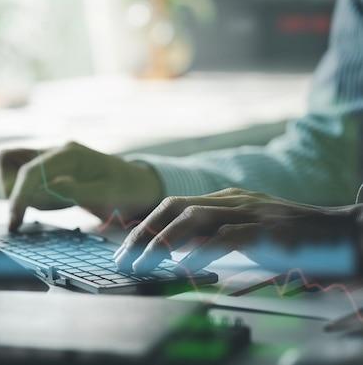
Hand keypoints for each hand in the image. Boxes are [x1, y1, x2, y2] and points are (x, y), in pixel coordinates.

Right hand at [0, 141, 162, 230]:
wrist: (137, 185)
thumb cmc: (125, 190)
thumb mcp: (107, 195)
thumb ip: (75, 192)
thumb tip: (45, 190)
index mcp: (69, 153)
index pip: (29, 170)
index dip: (18, 195)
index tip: (15, 219)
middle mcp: (55, 151)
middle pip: (9, 160)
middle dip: (14, 190)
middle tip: (36, 211)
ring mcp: (50, 158)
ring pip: (13, 168)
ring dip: (21, 192)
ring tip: (52, 206)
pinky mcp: (49, 169)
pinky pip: (25, 179)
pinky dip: (29, 194)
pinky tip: (52, 203)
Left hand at [114, 188, 361, 275]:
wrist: (346, 232)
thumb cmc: (297, 237)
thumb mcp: (251, 232)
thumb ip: (220, 238)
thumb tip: (186, 256)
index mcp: (227, 199)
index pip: (174, 206)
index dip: (146, 225)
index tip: (127, 248)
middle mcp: (233, 201)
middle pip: (174, 208)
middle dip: (143, 232)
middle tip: (123, 258)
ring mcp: (250, 213)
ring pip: (193, 218)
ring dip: (162, 242)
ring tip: (141, 264)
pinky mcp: (267, 233)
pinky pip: (226, 238)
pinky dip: (200, 250)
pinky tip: (182, 265)